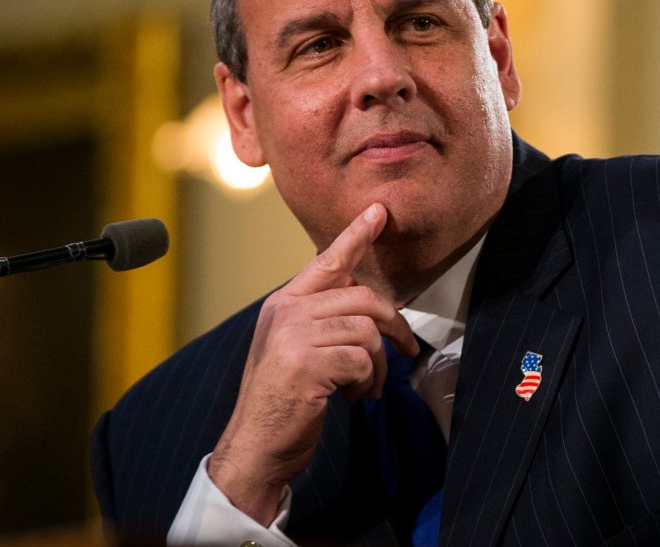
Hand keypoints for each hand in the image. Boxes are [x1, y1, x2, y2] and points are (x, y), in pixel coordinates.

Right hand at [208, 202, 417, 524]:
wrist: (254, 446)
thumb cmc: (280, 401)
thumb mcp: (292, 348)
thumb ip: (319, 320)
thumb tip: (365, 305)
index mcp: (283, 304)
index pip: (326, 261)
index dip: (356, 235)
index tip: (379, 212)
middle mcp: (287, 312)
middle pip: (363, 297)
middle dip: (392, 325)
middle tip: (404, 349)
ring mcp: (295, 336)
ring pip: (366, 331)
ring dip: (377, 364)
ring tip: (367, 386)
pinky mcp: (308, 364)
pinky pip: (361, 360)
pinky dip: (367, 382)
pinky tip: (355, 397)